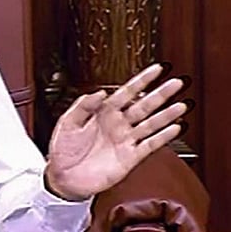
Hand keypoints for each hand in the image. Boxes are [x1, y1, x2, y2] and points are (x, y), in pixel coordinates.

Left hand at [44, 63, 187, 200]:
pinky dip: (163, 137)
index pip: (126, 92)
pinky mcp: (130, 157)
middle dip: (161, 94)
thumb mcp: (67, 122)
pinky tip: (175, 128)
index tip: (156, 70)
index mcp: (102, 112)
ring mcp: (125, 140)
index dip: (141, 80)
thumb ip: (83, 105)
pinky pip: (150, 145)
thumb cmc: (63, 149)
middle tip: (176, 83)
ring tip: (181, 105)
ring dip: (167, 115)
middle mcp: (117, 124)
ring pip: (151, 124)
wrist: (64, 177)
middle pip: (144, 105)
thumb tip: (100, 92)